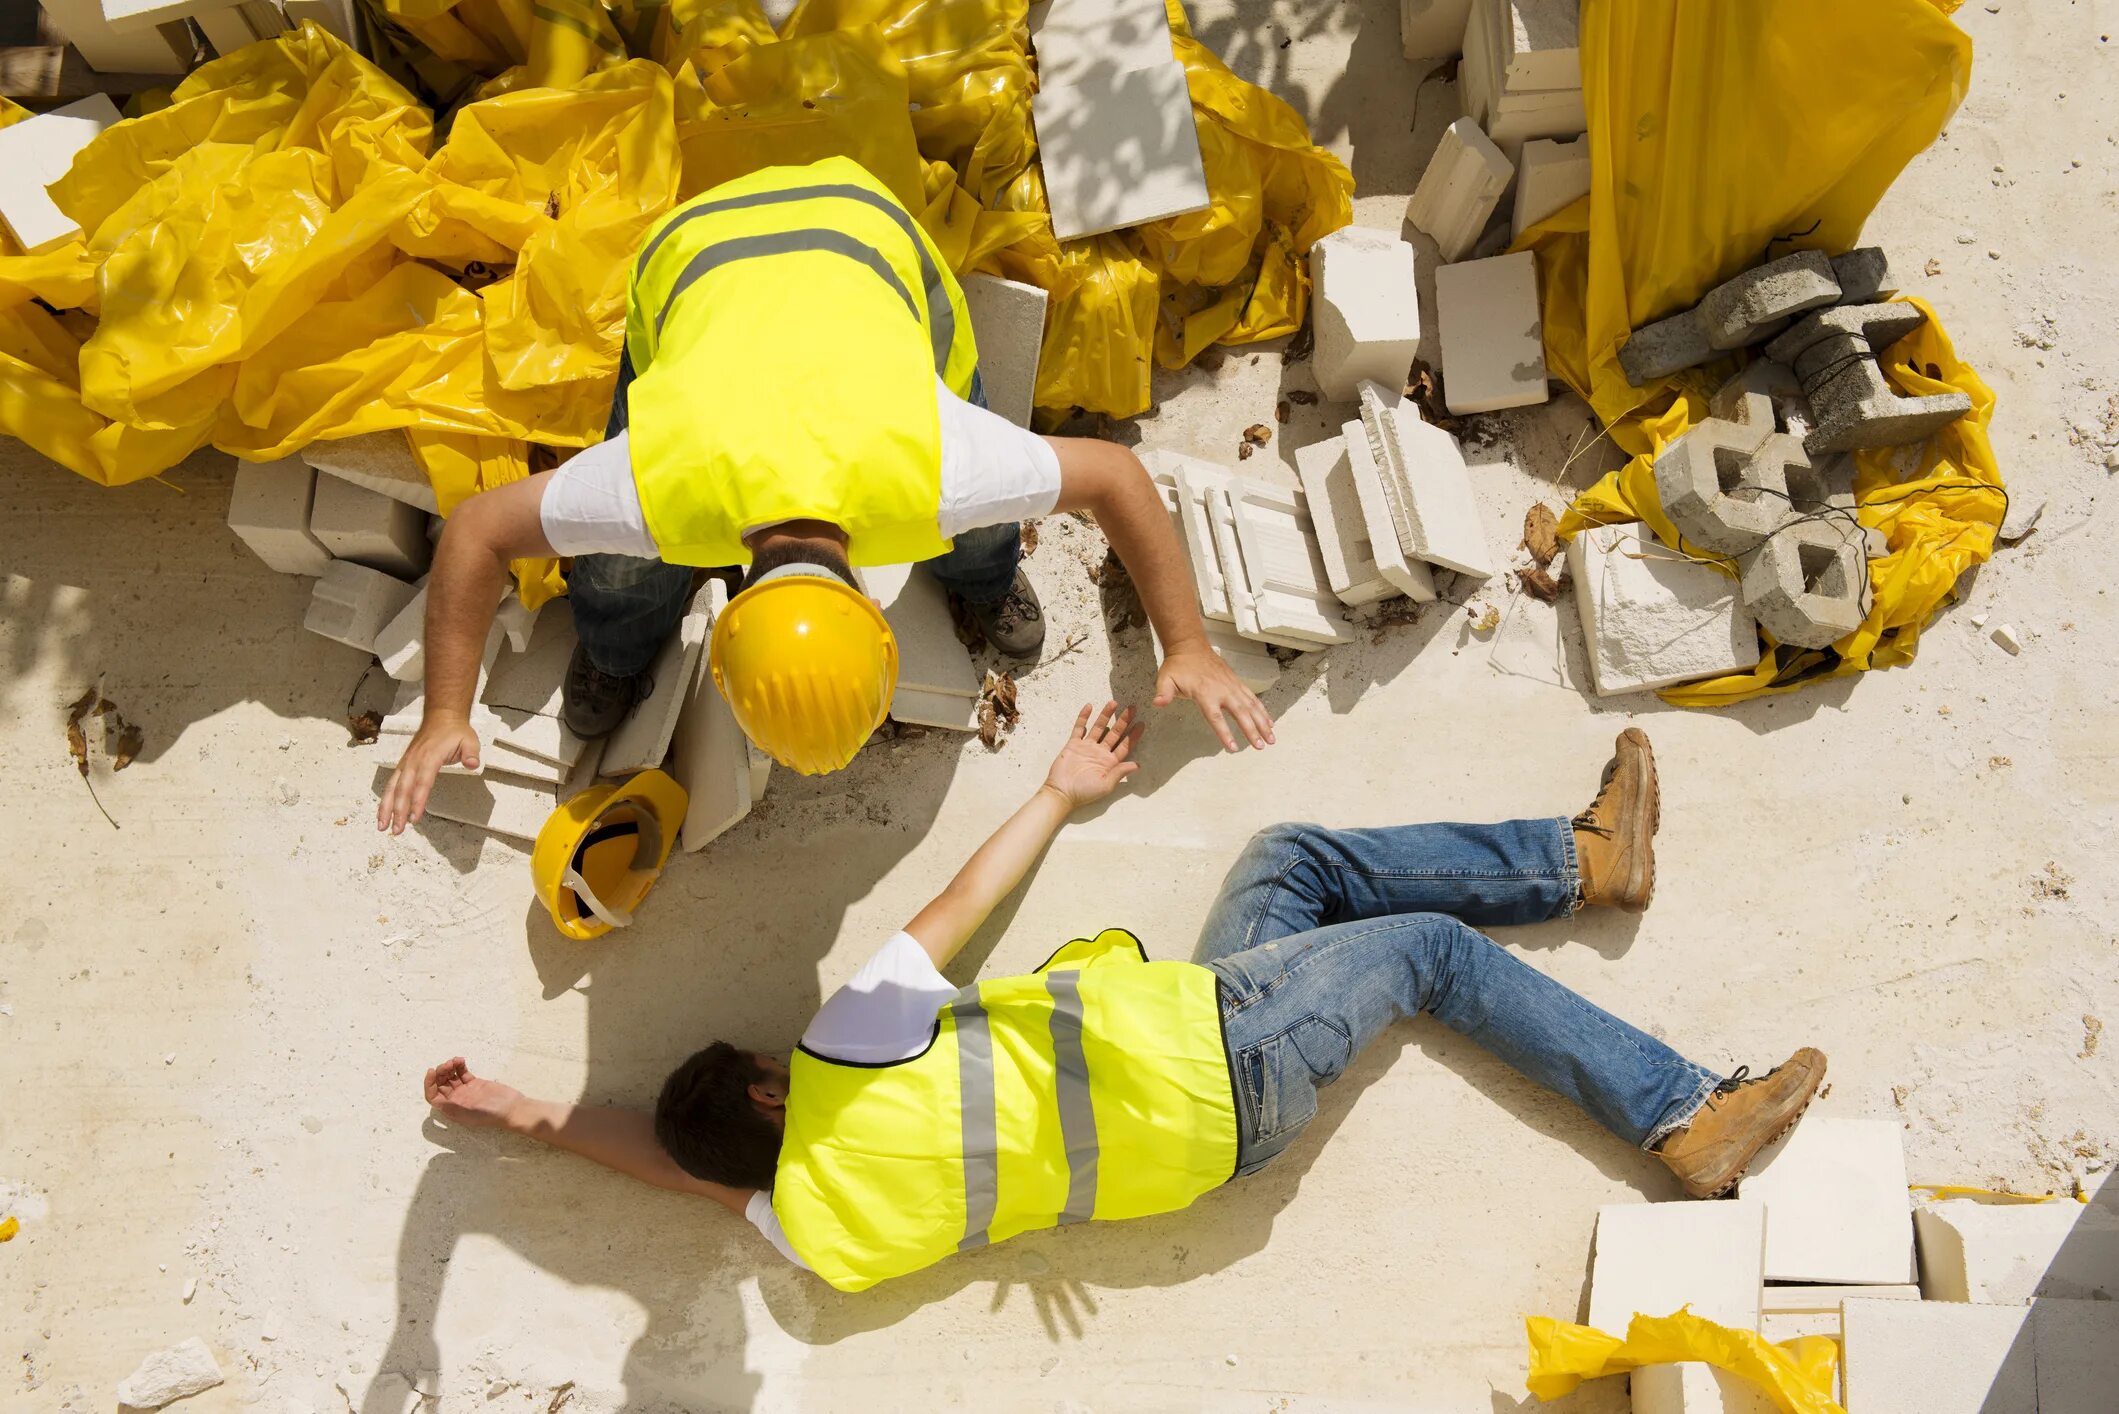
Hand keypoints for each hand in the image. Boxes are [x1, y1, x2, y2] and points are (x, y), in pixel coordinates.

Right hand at [377, 716, 481, 834]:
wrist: (441, 716)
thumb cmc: (455, 731)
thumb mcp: (469, 740)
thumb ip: (471, 753)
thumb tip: (472, 763)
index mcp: (429, 757)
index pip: (422, 783)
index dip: (417, 802)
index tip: (414, 818)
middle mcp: (414, 761)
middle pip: (403, 789)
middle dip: (398, 811)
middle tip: (397, 830)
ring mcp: (406, 763)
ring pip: (392, 788)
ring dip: (386, 808)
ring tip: (382, 826)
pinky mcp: (403, 765)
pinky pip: (392, 784)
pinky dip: (386, 799)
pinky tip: (383, 813)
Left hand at [423, 1057, 522, 1128]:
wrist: (512, 1108)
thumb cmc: (492, 1114)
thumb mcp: (470, 1112)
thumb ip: (452, 1106)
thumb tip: (435, 1100)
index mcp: (451, 1110)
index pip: (433, 1096)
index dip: (429, 1084)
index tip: (432, 1071)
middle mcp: (456, 1100)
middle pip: (440, 1085)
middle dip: (440, 1073)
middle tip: (448, 1064)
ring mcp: (465, 1091)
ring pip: (450, 1077)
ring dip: (449, 1067)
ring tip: (456, 1060)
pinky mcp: (474, 1083)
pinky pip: (462, 1073)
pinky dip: (459, 1066)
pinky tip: (461, 1060)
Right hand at [1042, 702, 1142, 807]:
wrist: (1062, 792)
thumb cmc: (1085, 792)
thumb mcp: (1106, 785)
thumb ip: (1120, 772)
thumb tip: (1138, 765)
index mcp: (1110, 762)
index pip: (1124, 746)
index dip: (1133, 735)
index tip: (1142, 723)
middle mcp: (1100, 752)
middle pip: (1114, 733)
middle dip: (1123, 720)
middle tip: (1132, 707)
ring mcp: (1087, 747)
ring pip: (1099, 727)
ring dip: (1106, 715)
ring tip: (1113, 702)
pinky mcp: (1073, 744)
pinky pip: (1079, 728)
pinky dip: (1084, 717)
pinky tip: (1089, 706)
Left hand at [1154, 646, 1274, 751]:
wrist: (1190, 645)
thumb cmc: (1177, 666)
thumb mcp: (1165, 679)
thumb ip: (1163, 693)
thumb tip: (1157, 703)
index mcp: (1205, 693)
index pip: (1216, 717)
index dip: (1225, 733)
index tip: (1233, 748)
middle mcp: (1222, 690)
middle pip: (1241, 713)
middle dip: (1252, 730)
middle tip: (1260, 746)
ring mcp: (1232, 685)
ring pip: (1251, 706)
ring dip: (1262, 722)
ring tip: (1271, 738)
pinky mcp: (1236, 682)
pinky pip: (1252, 698)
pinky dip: (1262, 710)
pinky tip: (1269, 722)